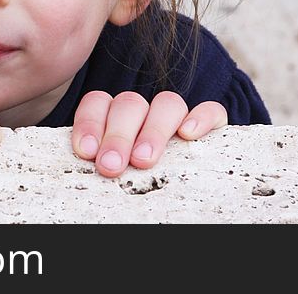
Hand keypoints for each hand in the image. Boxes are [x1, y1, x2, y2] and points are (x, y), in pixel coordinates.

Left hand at [71, 91, 227, 177]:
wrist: (182, 195)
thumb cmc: (132, 182)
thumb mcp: (113, 169)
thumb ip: (99, 160)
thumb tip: (87, 168)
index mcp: (114, 116)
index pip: (98, 102)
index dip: (90, 122)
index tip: (86, 151)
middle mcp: (144, 111)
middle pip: (130, 104)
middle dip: (118, 135)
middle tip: (110, 166)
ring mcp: (177, 116)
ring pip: (167, 104)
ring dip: (153, 131)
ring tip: (143, 160)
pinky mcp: (210, 124)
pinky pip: (210, 111)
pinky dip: (200, 118)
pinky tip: (188, 134)